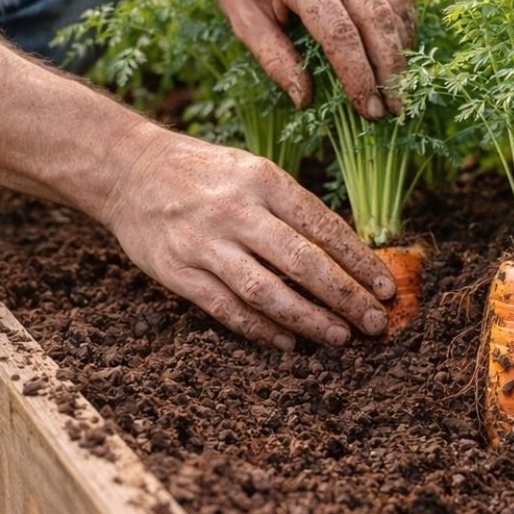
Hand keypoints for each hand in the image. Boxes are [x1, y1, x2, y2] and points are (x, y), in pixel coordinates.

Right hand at [98, 125, 396, 348]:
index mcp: (262, 180)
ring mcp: (204, 244)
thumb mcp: (251, 170)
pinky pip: (226, 308)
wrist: (128, 170)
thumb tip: (344, 254)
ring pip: (266, 291)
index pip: (322, 226)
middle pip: (302, 262)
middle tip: (374, 322)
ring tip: (339, 337)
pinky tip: (287, 343)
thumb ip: (291, 207)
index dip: (358, 261)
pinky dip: (259, 329)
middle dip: (344, 296)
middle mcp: (235, 211)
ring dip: (308, 318)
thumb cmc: (202, 172)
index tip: (385, 288)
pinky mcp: (178, 272)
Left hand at [204, 0, 416, 117]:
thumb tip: (305, 100)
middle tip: (394, 108)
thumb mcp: (243, 20)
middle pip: (375, 20)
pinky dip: (403, 23)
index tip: (368, 109)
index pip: (339, 34)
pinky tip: (399, 52)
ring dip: (401, 49)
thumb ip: (275, 60)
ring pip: (393, 4)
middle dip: (389, 70)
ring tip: (399, 85)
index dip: (358, 76)